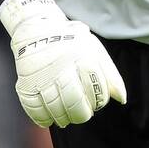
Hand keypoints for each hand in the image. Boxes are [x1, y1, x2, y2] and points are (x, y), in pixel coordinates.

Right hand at [0, 0, 125, 127]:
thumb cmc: (70, 42)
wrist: (36, 27)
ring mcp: (42, 74)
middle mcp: (62, 65)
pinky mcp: (26, 81)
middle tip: (82, 115)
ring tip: (66, 118)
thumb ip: (110, 74)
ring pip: (55, 106)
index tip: (96, 104)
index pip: (96, 89)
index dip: (98, 101)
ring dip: (63, 118)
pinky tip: (48, 120)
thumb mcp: (94, 50)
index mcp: (82, 56)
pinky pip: (33, 107)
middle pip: (74, 101)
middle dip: (81, 114)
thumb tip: (121, 99)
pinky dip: (42, 118)